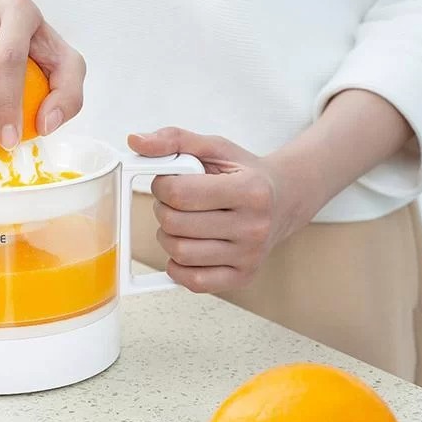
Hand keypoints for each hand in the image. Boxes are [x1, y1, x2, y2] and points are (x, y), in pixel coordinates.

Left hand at [127, 127, 320, 292]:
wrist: (284, 199)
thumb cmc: (244, 174)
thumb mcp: (214, 148)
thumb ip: (174, 140)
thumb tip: (137, 141)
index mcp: (250, 190)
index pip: (179, 193)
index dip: (162, 185)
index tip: (170, 182)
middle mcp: (254, 227)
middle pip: (175, 224)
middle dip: (164, 210)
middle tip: (176, 203)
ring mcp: (250, 256)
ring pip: (179, 254)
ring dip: (169, 236)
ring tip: (184, 222)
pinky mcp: (242, 277)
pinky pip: (192, 282)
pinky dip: (179, 265)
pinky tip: (189, 245)